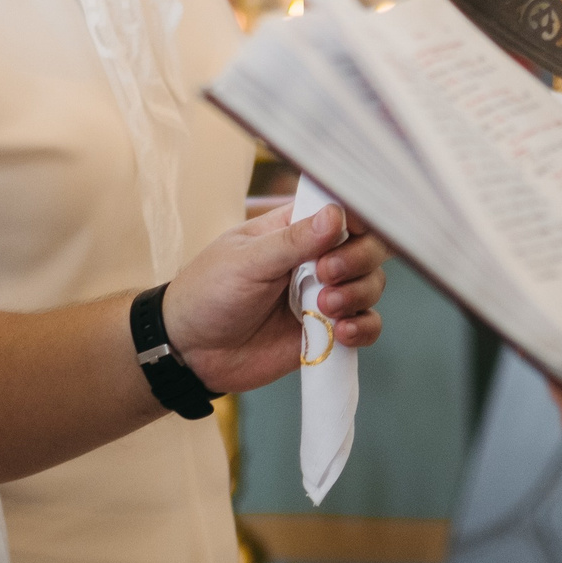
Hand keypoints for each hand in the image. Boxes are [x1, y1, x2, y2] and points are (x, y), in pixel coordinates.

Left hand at [163, 203, 387, 394]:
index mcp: (296, 228)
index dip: (358, 216)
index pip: (343, 210)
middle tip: (327, 273)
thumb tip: (336, 214)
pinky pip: (365, 325)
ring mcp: (324, 295)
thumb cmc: (208, 293)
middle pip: (368, 246)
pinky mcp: (326, 330)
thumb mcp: (246, 261)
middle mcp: (317, 258)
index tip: (352, 230)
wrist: (190, 352)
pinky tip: (343, 333)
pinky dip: (364, 327)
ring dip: (359, 294)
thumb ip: (293, 241)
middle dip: (359, 258)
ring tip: (325, 308)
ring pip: (371, 284)